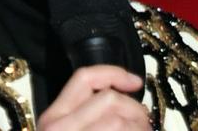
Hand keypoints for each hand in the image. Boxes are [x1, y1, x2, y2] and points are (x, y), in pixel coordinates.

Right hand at [37, 65, 151, 130]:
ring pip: (119, 120)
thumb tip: (124, 93)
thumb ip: (88, 113)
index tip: (135, 81)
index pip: (84, 77)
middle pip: (108, 98)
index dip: (114, 73)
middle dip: (135, 109)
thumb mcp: (73, 128)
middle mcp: (56, 127)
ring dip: (139, 127)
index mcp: (53, 117)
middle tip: (144, 124)